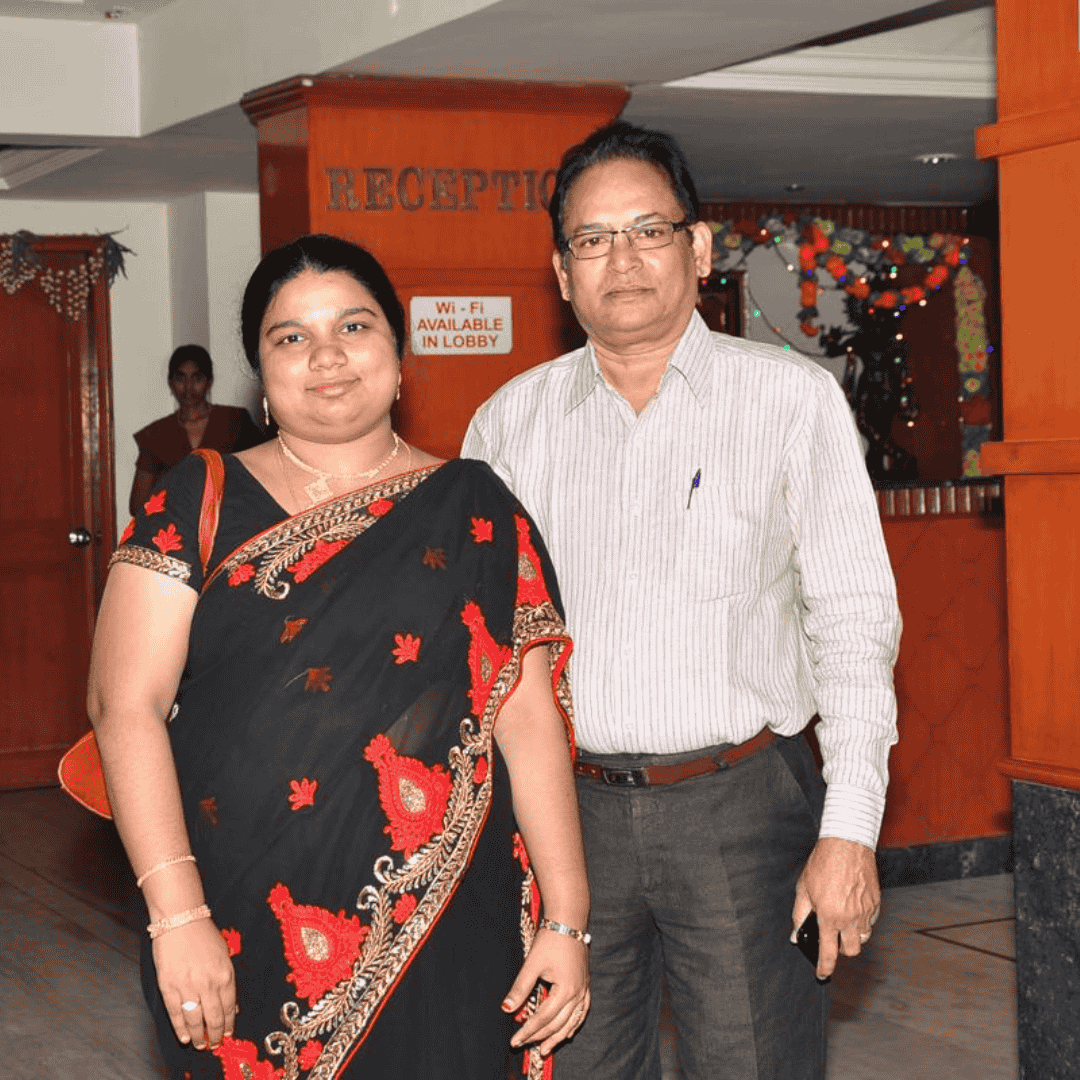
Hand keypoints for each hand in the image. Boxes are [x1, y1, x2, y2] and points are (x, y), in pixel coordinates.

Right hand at [153, 918, 236, 1049]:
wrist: (181, 920)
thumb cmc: (204, 935)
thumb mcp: (224, 955)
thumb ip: (227, 981)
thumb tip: (232, 1006)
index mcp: (225, 973)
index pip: (230, 1007)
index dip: (229, 1024)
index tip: (228, 1034)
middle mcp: (208, 982)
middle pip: (214, 1017)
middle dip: (216, 1034)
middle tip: (215, 1044)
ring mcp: (187, 986)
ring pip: (195, 1019)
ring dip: (199, 1036)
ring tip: (200, 1045)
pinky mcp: (169, 986)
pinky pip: (175, 1013)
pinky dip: (180, 1028)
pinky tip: (185, 1037)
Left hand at [502, 927, 589, 1057]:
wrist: (568, 920)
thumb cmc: (550, 939)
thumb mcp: (532, 964)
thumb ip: (520, 988)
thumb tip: (506, 1008)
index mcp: (565, 990)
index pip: (543, 1018)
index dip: (528, 1031)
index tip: (514, 1040)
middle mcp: (578, 993)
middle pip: (558, 1024)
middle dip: (540, 1037)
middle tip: (524, 1045)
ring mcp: (583, 989)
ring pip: (572, 1022)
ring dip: (558, 1037)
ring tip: (545, 1049)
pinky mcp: (585, 984)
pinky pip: (582, 1012)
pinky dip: (574, 1024)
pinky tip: (568, 1032)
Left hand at [791, 836, 879, 979]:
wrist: (846, 844)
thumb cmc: (823, 863)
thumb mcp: (804, 888)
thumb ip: (799, 915)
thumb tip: (796, 934)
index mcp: (830, 916)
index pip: (828, 952)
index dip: (825, 967)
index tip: (822, 974)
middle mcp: (850, 918)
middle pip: (851, 950)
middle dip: (841, 948)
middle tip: (833, 937)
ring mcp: (866, 912)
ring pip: (863, 937)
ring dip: (853, 935)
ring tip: (842, 920)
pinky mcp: (876, 903)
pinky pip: (871, 921)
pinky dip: (862, 920)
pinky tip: (852, 907)